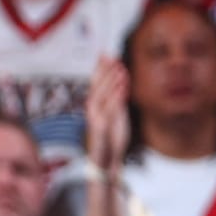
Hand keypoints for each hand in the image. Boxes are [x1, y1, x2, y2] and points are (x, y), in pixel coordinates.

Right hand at [86, 57, 130, 177]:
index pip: (96, 82)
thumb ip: (117, 99)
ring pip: (102, 95)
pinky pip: (110, 110)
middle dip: (105, 70)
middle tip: (113, 56)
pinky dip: (116, 97)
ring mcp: (96, 119)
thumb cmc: (111, 139)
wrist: (106, 162)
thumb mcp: (117, 116)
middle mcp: (93, 110)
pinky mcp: (101, 128)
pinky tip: (123, 87)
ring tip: (121, 69)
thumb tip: (121, 82)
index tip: (106, 53)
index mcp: (96, 106)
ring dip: (111, 81)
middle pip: (97, 85)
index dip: (101, 68)